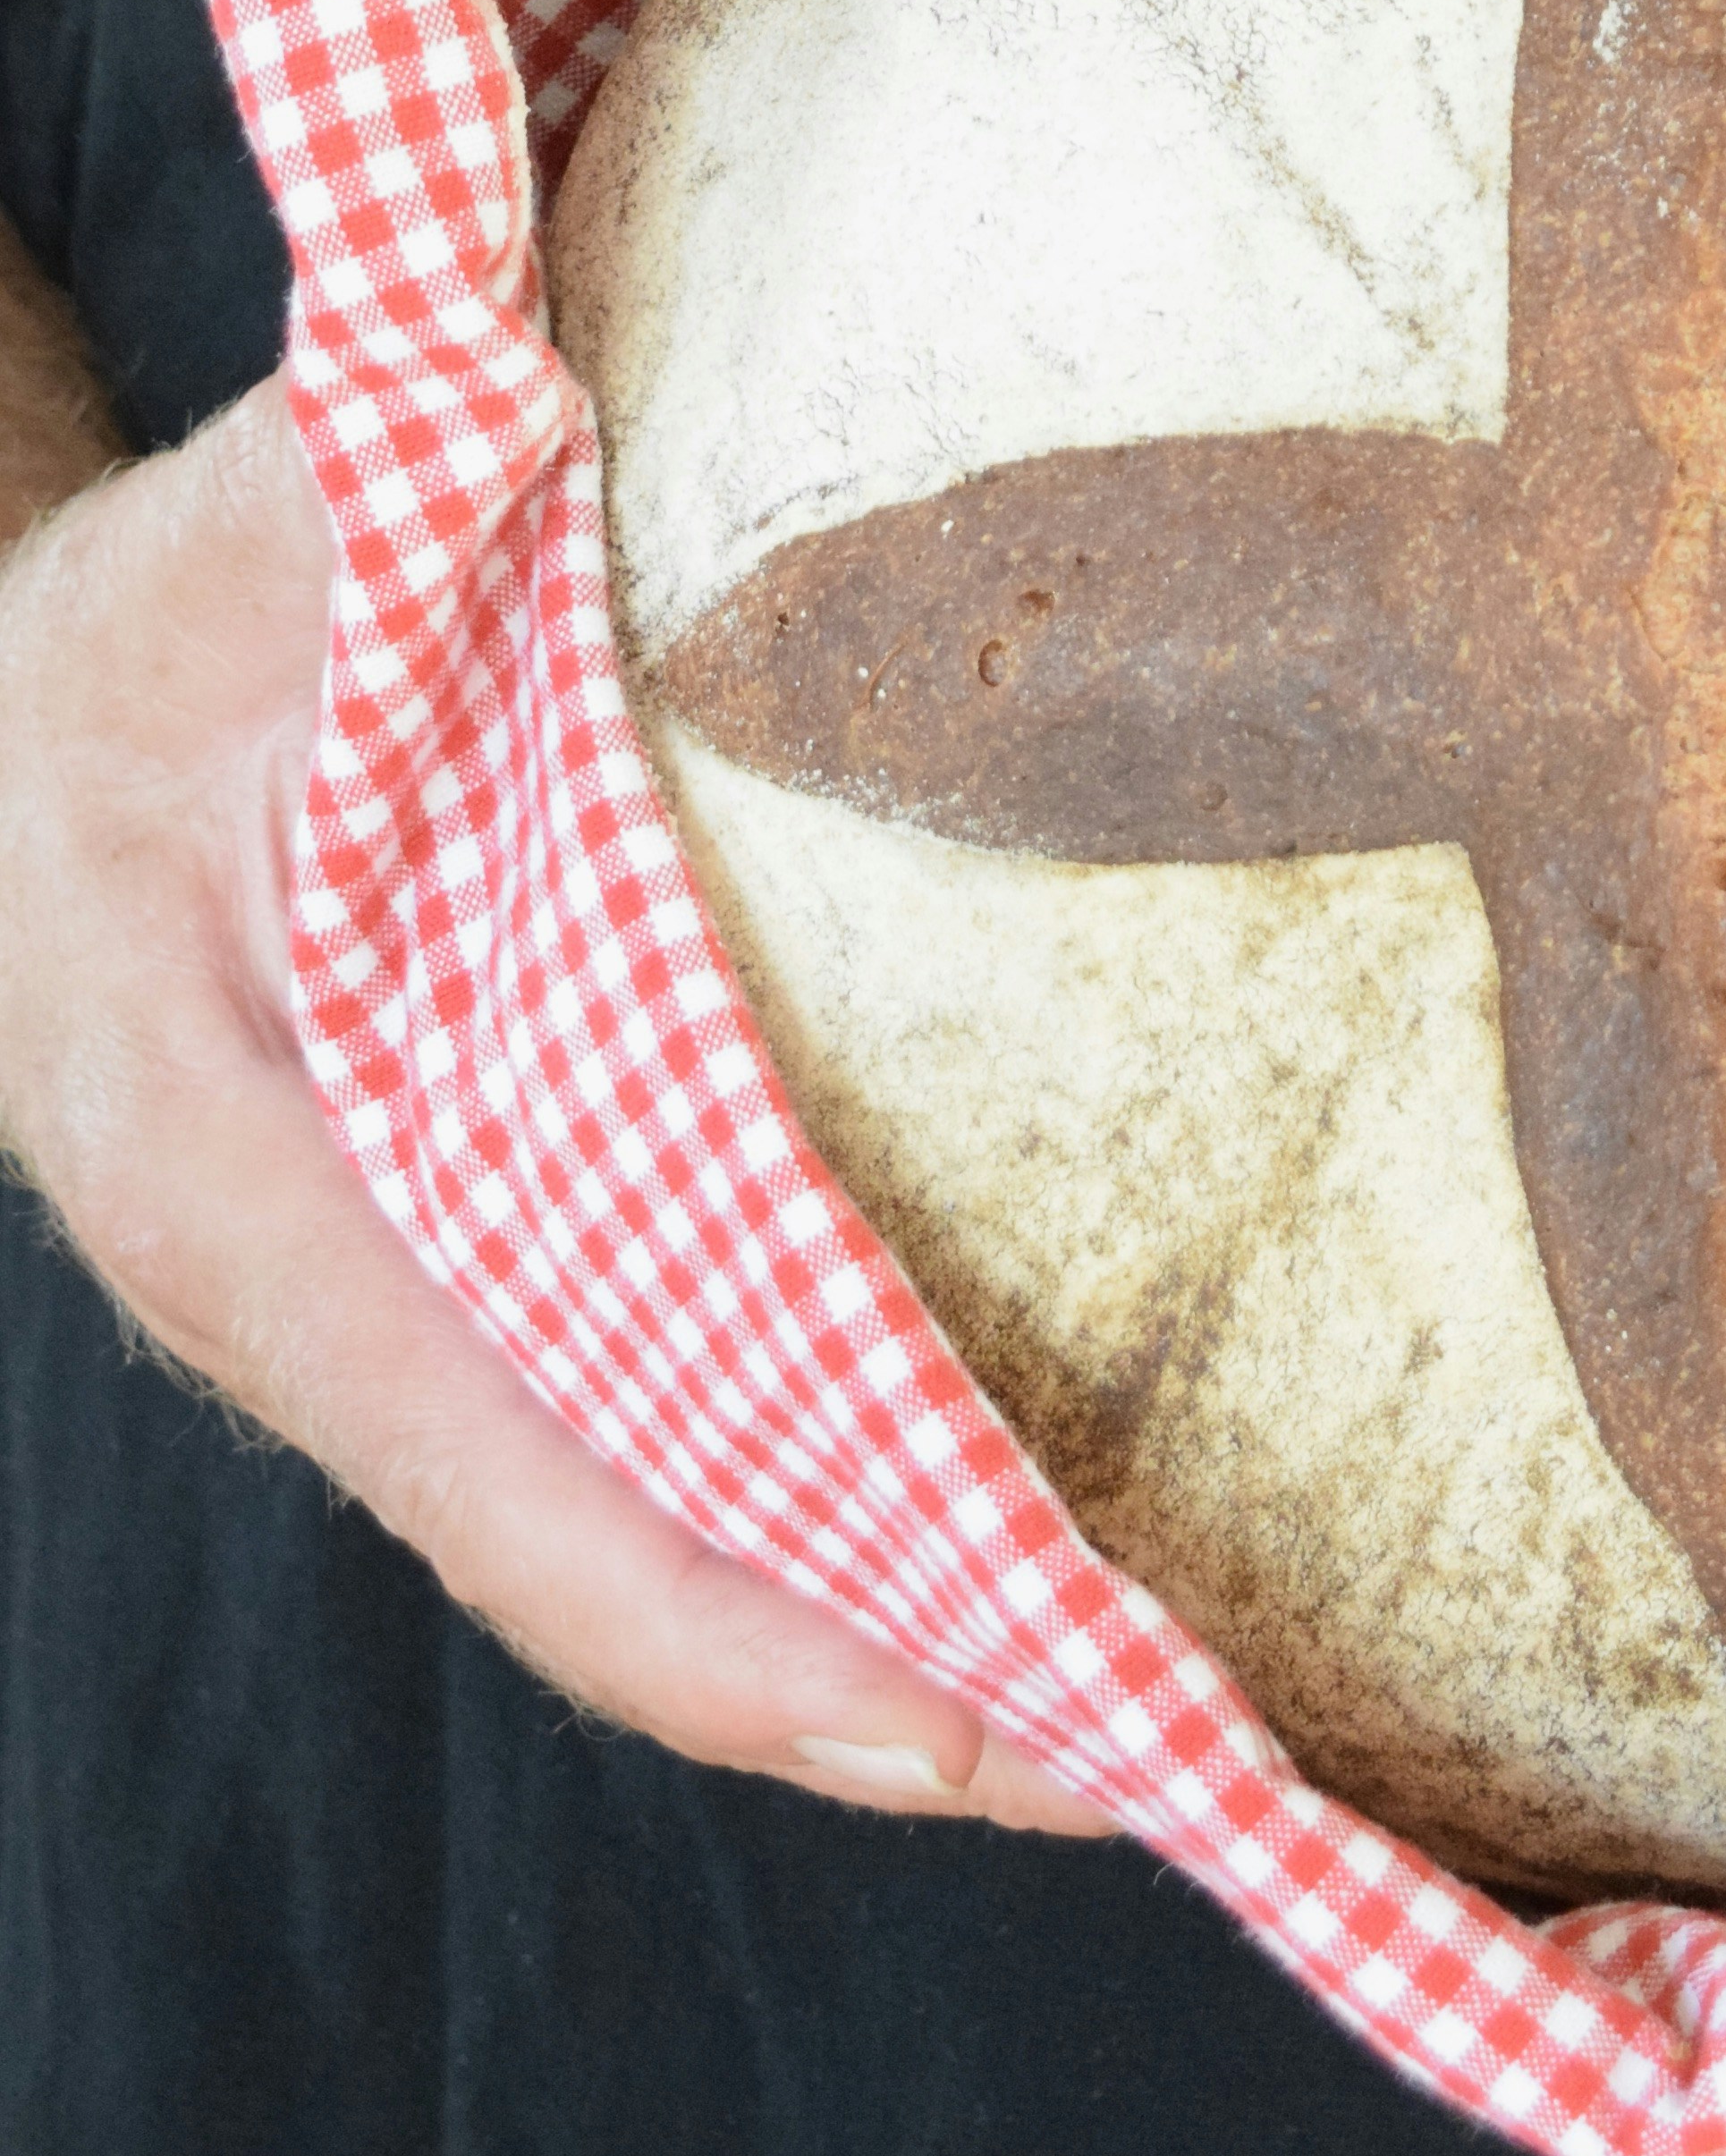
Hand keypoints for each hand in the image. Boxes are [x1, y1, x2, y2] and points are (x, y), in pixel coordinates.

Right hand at [0, 361, 1114, 1838]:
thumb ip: (399, 513)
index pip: (531, 1477)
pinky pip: (651, 1428)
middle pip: (625, 1564)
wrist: (8, 737)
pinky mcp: (454, 1271)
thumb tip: (577, 410)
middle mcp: (323, 1301)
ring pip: (644, 1531)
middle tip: (1178, 1745)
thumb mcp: (247, 556)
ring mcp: (388, 1312)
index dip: (769, 1626)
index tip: (1004, 1721)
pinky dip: (822, 1496)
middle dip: (892, 1677)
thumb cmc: (133, 652)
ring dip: (877, 1617)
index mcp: (252, 1170)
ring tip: (1150, 1687)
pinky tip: (999, 1498)